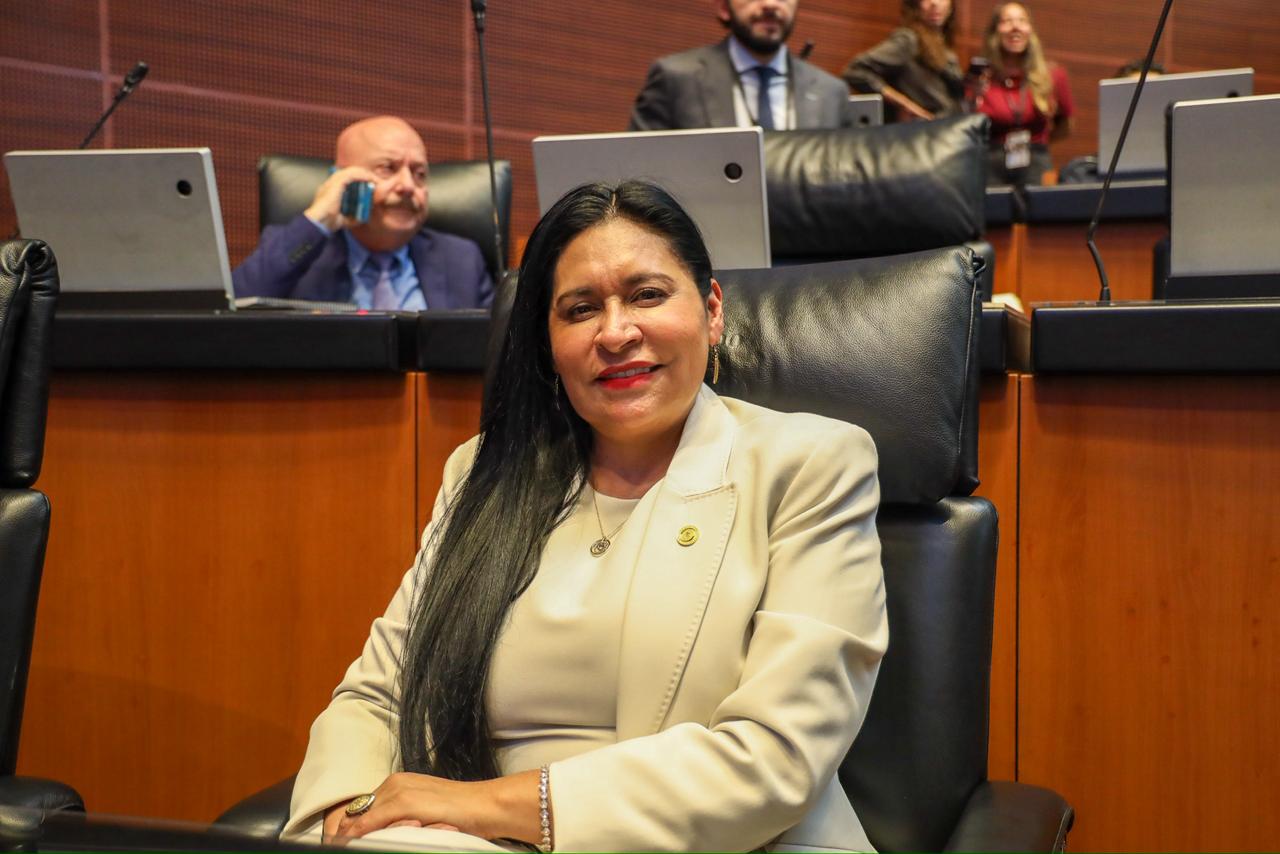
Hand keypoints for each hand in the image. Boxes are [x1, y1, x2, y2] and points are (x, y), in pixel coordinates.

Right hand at [304, 165, 376, 233]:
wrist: (319, 222)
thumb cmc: (329, 223)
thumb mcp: (345, 219)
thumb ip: (354, 216)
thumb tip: (364, 216)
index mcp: (331, 190)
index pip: (347, 180)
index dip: (360, 181)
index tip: (371, 187)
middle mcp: (331, 183)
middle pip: (350, 173)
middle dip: (364, 175)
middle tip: (376, 181)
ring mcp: (332, 181)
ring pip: (352, 171)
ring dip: (365, 174)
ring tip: (375, 179)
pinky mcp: (336, 182)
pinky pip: (352, 174)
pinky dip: (362, 175)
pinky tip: (370, 179)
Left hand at [322, 769, 541, 843]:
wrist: (486, 805)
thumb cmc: (463, 812)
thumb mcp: (427, 812)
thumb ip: (405, 817)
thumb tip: (388, 831)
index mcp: (400, 782)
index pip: (364, 806)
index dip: (348, 826)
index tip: (339, 841)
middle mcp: (395, 782)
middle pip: (357, 809)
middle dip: (342, 831)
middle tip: (332, 847)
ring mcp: (399, 790)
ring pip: (359, 816)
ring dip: (345, 835)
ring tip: (336, 848)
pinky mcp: (404, 802)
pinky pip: (370, 821)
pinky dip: (355, 835)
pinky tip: (347, 844)